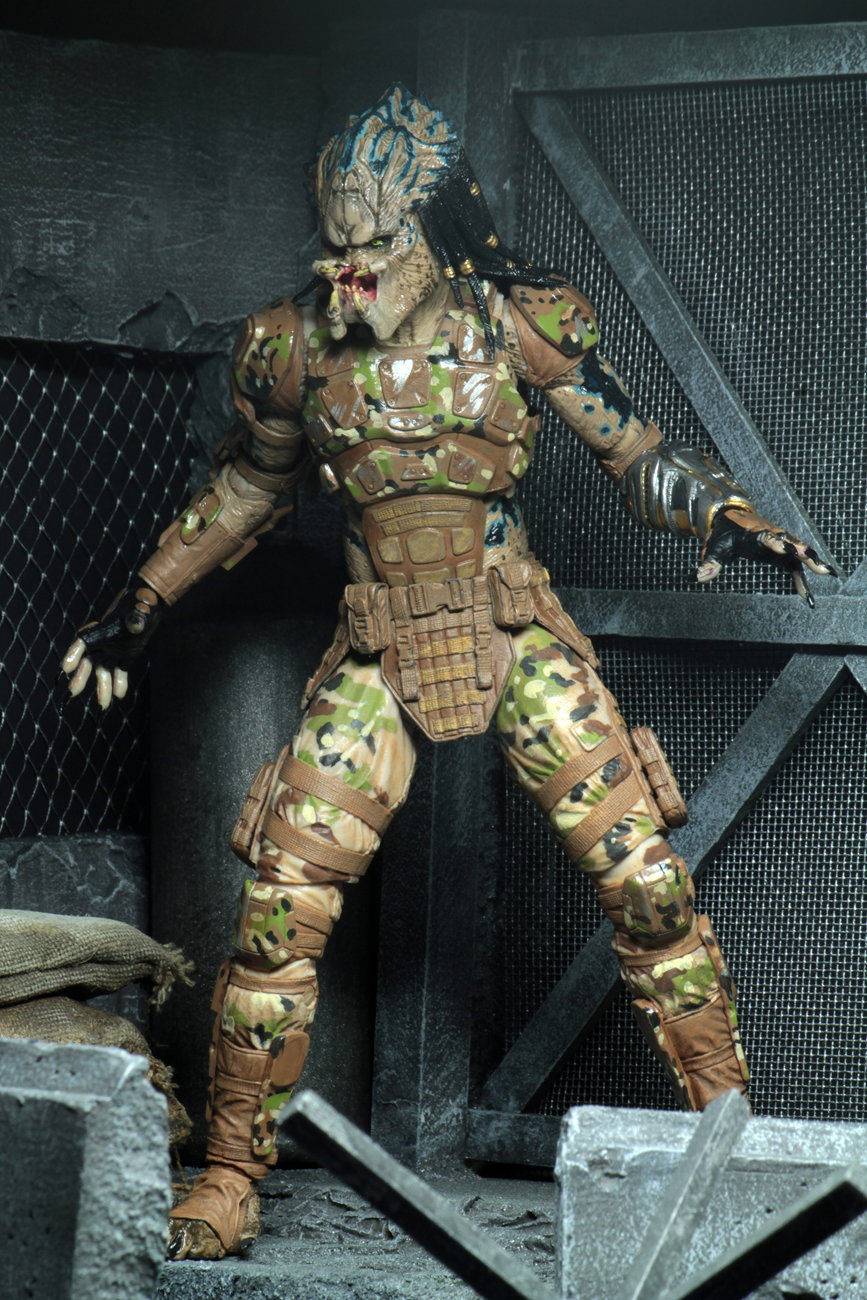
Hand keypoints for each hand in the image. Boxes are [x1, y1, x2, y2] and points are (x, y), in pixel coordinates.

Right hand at [60, 585, 160, 709]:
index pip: (82, 643)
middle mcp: (103, 642)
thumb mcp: (138, 612)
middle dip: (81, 677)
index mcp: (101, 630)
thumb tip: (137, 622)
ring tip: (104, 706)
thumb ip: (136, 619)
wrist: (148, 606)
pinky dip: (119, 682)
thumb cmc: (140, 605)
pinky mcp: (124, 655)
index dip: (73, 655)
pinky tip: (119, 695)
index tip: (65, 670)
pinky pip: (119, 671)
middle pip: (88, 662)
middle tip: (72, 693)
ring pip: (103, 671)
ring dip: (103, 688)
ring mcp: (112, 650)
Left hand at [697, 508, 835, 606]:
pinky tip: (806, 596)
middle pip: (789, 542)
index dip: (775, 543)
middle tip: (814, 560)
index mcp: (754, 533)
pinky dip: (800, 578)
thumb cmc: (722, 532)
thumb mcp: (713, 546)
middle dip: (802, 551)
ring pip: (797, 552)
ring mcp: (778, 543)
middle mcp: (770, 535)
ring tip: (825, 572)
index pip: (766, 537)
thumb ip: (710, 562)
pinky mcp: (780, 553)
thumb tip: (700, 577)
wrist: (730, 518)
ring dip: (810, 561)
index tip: (785, 549)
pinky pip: (793, 566)